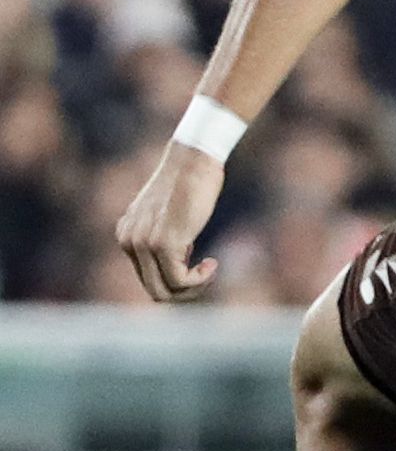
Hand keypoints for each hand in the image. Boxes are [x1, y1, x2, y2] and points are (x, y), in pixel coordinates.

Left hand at [115, 144, 227, 300]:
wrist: (193, 160)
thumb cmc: (189, 180)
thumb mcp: (169, 211)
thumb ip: (164, 231)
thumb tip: (181, 253)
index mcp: (127, 235)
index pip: (148, 276)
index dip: (177, 277)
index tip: (199, 264)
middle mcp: (129, 242)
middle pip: (154, 289)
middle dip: (185, 291)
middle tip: (208, 275)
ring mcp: (143, 244)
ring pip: (165, 291)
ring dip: (193, 288)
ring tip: (210, 269)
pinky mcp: (163, 244)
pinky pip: (180, 279)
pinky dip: (200, 279)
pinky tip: (212, 263)